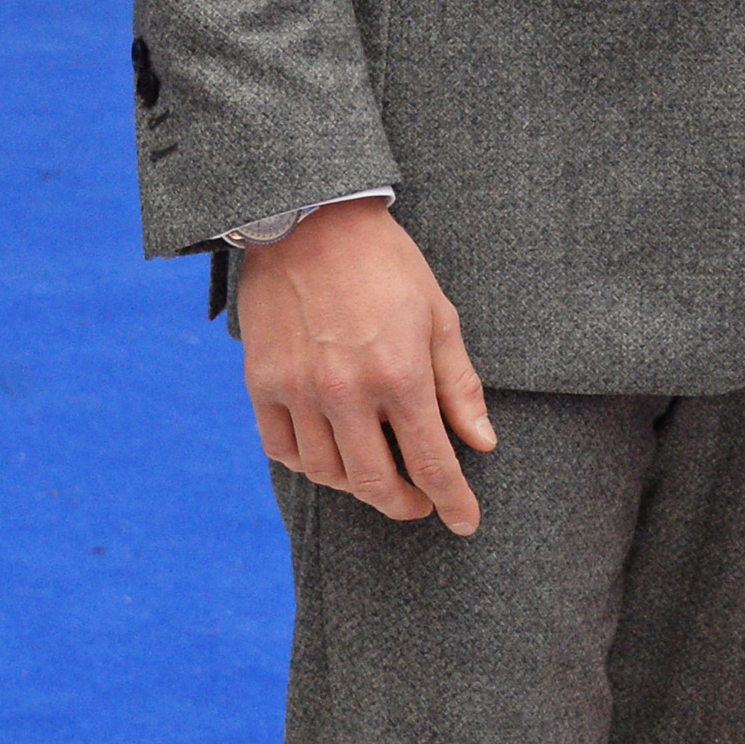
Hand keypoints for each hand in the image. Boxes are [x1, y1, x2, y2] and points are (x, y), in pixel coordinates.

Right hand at [237, 197, 494, 533]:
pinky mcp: (262, 383)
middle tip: (420, 504)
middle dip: (403, 504)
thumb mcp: (438, 315)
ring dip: (357, 486)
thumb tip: (482, 442)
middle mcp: (346, 392)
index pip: (431, 462)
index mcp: (400, 373)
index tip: (465, 522)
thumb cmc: (386, 264)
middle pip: (374, 483)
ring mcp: (299, 390)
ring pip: (327, 473)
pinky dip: (309, 464)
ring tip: (378, 474)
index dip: (452, 500)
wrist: (311, 220)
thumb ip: (459, 385)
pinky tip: (331, 454)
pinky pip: (282, 449)